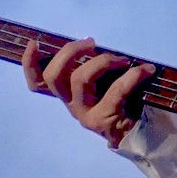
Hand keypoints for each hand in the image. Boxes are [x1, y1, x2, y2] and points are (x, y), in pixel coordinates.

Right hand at [21, 37, 155, 147]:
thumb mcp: (106, 82)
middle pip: (54, 76)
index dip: (30, 64)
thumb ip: (96, 68)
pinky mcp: (104, 120)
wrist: (143, 135)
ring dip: (102, 61)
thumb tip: (96, 43)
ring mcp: (85, 114)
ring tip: (123, 59)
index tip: (35, 43)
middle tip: (91, 42)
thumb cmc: (125, 101)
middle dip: (70, 52)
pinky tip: (146, 70)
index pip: (38, 83)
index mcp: (68, 94)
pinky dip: (133, 75)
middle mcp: (72, 104)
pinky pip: (116, 91)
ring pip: (79, 79)